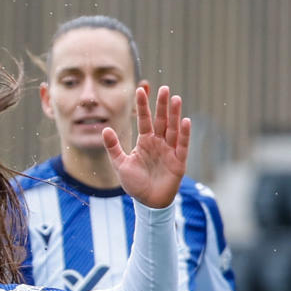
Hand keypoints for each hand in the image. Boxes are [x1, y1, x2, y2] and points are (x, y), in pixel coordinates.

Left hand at [106, 84, 189, 208]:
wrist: (148, 202)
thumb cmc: (135, 184)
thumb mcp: (121, 164)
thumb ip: (113, 147)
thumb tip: (104, 129)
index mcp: (145, 142)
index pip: (144, 120)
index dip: (142, 106)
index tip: (140, 90)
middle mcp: (159, 142)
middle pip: (161, 120)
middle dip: (161, 105)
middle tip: (163, 88)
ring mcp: (170, 150)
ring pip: (173, 129)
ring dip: (174, 114)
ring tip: (175, 99)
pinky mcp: (179, 160)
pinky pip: (182, 145)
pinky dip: (184, 134)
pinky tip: (185, 121)